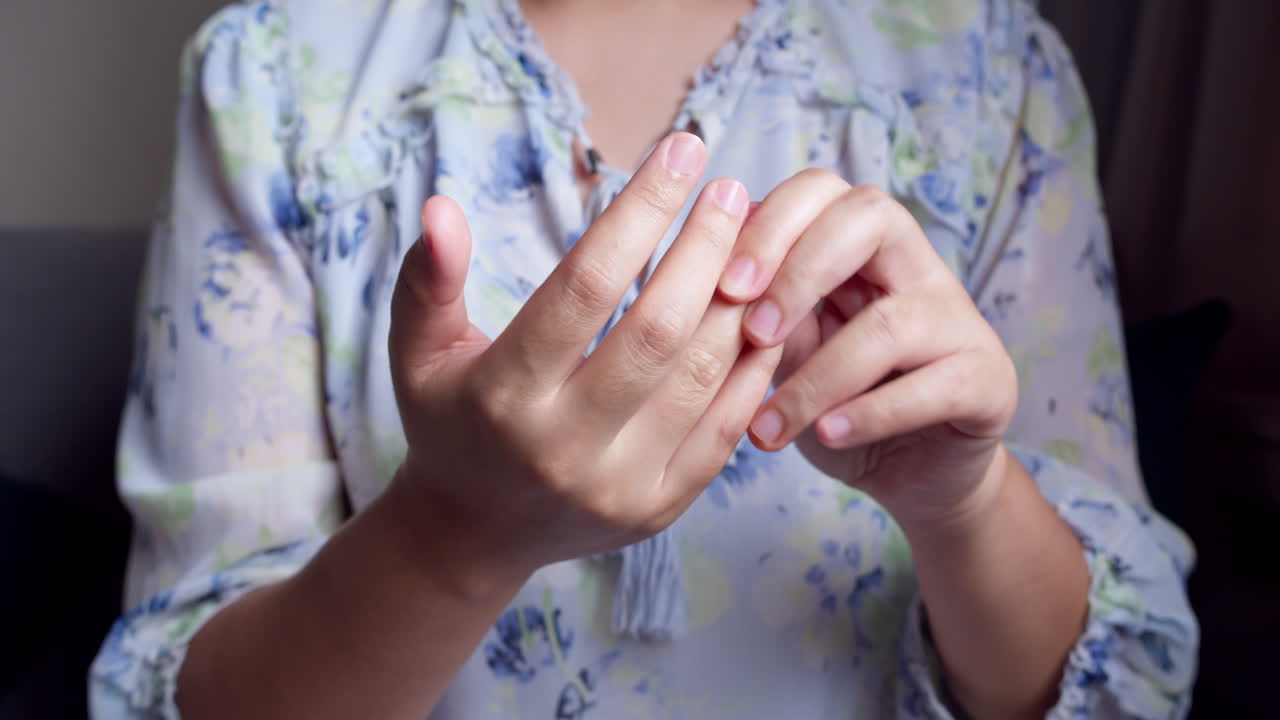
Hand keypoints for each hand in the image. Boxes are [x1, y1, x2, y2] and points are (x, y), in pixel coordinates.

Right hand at [387, 133, 779, 590]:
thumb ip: (427, 281)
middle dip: (706, 248)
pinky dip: (751, 364)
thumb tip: (440, 207)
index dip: (639, 211)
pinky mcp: (659, 509)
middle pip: (659, 331)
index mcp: (504, 397)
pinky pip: (726, 427)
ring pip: (702, 377)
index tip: (680, 150)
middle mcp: (564, 447)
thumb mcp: (418, 352)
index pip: (585, 286)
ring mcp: (619, 487)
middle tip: (732, 190)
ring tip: (752, 241)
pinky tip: (759, 310)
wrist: (474, 534)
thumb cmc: (449, 421)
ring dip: (737, 299)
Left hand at [717, 170, 1017, 532]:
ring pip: (891, 322)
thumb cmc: (838, 405)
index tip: (726, 288)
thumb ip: (761, 315)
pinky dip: (871, 413)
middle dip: (800, 269)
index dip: (771, 226)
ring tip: (768, 426)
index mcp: (861, 246)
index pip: (822, 190)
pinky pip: (933, 386)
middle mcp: (916, 267)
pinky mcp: (988, 380)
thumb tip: (704, 275)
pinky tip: (827, 435)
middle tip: (753, 333)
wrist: (912, 476)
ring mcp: (958, 321)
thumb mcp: (786, 358)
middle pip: (870, 216)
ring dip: (818, 377)